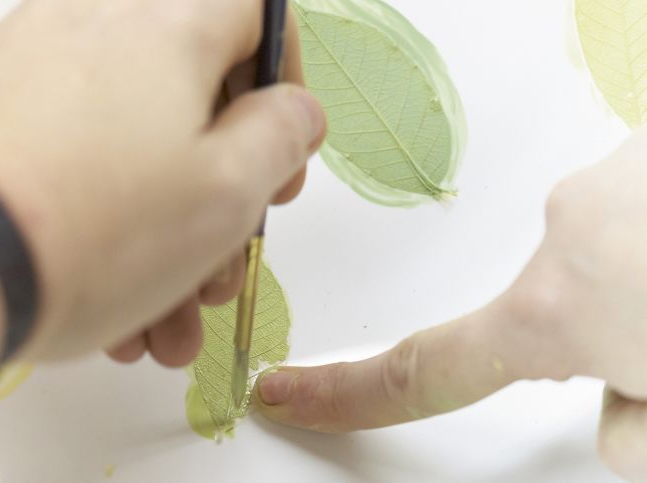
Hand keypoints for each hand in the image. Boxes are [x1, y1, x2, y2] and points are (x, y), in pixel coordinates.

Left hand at [0, 0, 325, 368]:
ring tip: (169, 323)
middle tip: (223, 269)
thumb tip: (291, 111)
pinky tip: (116, 309)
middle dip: (222, 196)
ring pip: (135, 147)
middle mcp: (97, 23)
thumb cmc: (101, 225)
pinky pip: (78, 163)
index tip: (279, 157)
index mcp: (167, 21)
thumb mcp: (230, 189)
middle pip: (191, 99)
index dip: (282, 85)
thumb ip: (281, 136)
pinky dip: (107, 227)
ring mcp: (36, 67)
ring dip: (166, 239)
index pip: (254, 12)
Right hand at [255, 128, 646, 480]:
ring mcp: (603, 183)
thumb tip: (612, 418)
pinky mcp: (637, 155)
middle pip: (539, 316)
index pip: (422, 371)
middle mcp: (564, 235)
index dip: (345, 393)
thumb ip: (625, 436)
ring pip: (598, 266)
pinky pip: (632, 217)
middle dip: (586, 344)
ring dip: (636, 293)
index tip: (289, 395)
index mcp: (556, 314)